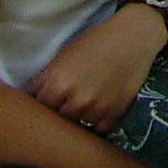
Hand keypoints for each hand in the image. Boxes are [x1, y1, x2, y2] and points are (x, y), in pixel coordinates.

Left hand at [26, 4, 165, 132]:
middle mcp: (75, 101)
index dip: (40, 102)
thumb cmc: (96, 41)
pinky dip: (96, 123)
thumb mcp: (64, 56)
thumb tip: (33, 99)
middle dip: (58, 111)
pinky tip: (97, 110)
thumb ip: (47, 80)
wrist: (134, 36)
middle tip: (65, 102)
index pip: (37, 107)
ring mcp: (96, 111)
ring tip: (83, 104)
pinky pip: (97, 130)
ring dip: (77, 118)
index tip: (45, 100)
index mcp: (57, 85)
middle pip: (56, 119)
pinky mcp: (115, 115)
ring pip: (76, 126)